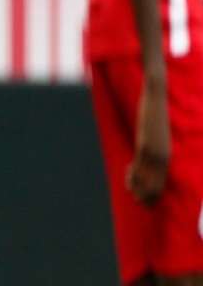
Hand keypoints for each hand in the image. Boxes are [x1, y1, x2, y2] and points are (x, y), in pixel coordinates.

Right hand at [127, 82, 169, 203]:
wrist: (156, 99)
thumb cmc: (155, 117)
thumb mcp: (155, 137)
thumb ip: (152, 149)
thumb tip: (144, 158)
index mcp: (167, 157)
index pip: (160, 185)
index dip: (151, 195)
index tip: (139, 194)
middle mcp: (163, 158)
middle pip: (155, 188)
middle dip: (145, 197)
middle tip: (134, 197)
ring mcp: (154, 153)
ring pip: (146, 181)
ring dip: (136, 188)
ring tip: (129, 188)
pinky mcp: (145, 145)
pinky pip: (139, 167)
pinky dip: (133, 176)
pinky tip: (128, 173)